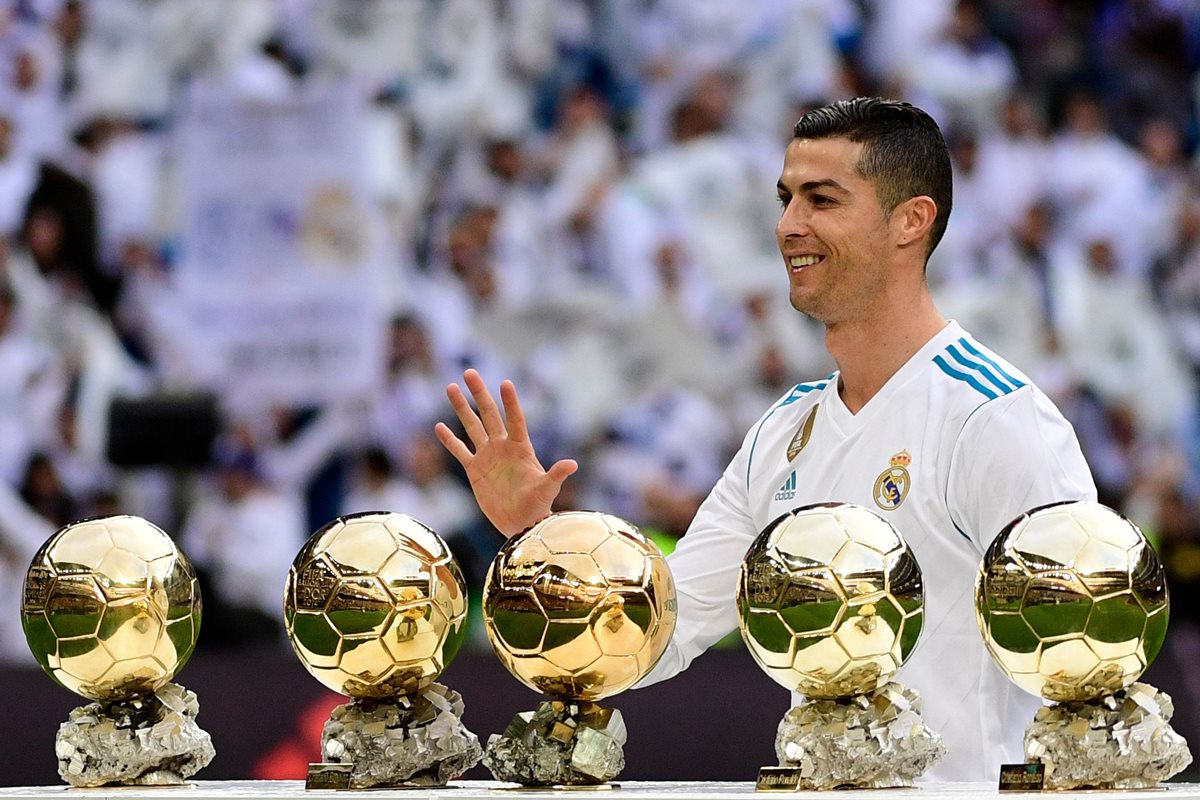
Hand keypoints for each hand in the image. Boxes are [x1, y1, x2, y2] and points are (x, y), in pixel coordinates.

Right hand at [435, 370, 577, 537]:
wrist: (521, 524)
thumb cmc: (537, 506)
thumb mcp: (547, 489)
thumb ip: (556, 475)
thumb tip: (572, 464)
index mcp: (520, 447)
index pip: (515, 419)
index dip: (510, 402)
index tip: (505, 383)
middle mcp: (502, 446)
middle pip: (489, 414)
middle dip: (479, 393)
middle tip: (470, 372)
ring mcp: (487, 456)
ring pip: (472, 427)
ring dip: (461, 408)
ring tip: (451, 387)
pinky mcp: (475, 470)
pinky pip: (460, 451)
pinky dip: (449, 440)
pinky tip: (438, 426)